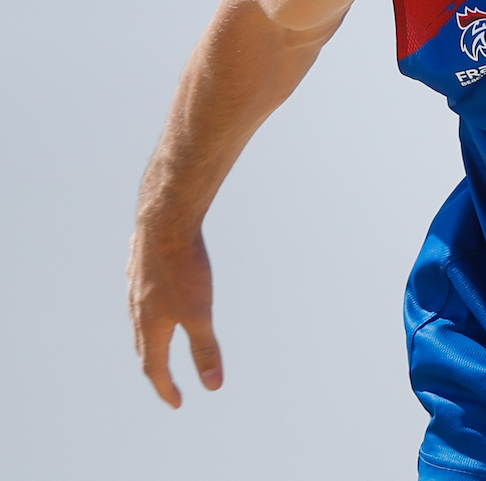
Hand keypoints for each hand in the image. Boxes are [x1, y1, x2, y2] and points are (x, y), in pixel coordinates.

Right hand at [129, 219, 219, 407]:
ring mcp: (135, 286)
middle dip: (156, 366)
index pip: (154, 367)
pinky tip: (153, 297)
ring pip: (140, 319)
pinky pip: (140, 294)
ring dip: (149, 337)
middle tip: (167, 381)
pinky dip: (147, 308)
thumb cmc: (183, 268)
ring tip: (159, 343)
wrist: (164, 220)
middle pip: (144, 346)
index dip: (167, 388)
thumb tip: (213, 385)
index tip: (178, 403)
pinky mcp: (140, 266)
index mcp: (150, 325)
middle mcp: (137, 308)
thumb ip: (205, 349)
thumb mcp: (200, 313)